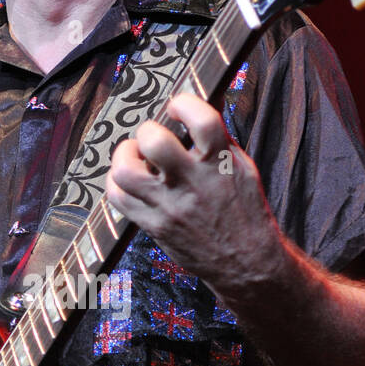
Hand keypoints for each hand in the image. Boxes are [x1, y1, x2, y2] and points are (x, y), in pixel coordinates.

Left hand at [105, 91, 283, 301]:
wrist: (247, 262)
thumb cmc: (245, 210)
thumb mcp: (241, 167)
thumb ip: (218, 138)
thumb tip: (199, 104)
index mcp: (220, 163)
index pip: (201, 119)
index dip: (183, 103)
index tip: (177, 106)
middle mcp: (193, 183)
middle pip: (154, 142)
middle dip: (147, 131)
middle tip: (151, 137)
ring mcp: (170, 206)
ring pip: (126, 172)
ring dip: (124, 156)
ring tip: (135, 157)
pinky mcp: (155, 226)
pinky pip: (119, 199)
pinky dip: (117, 183)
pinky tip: (130, 180)